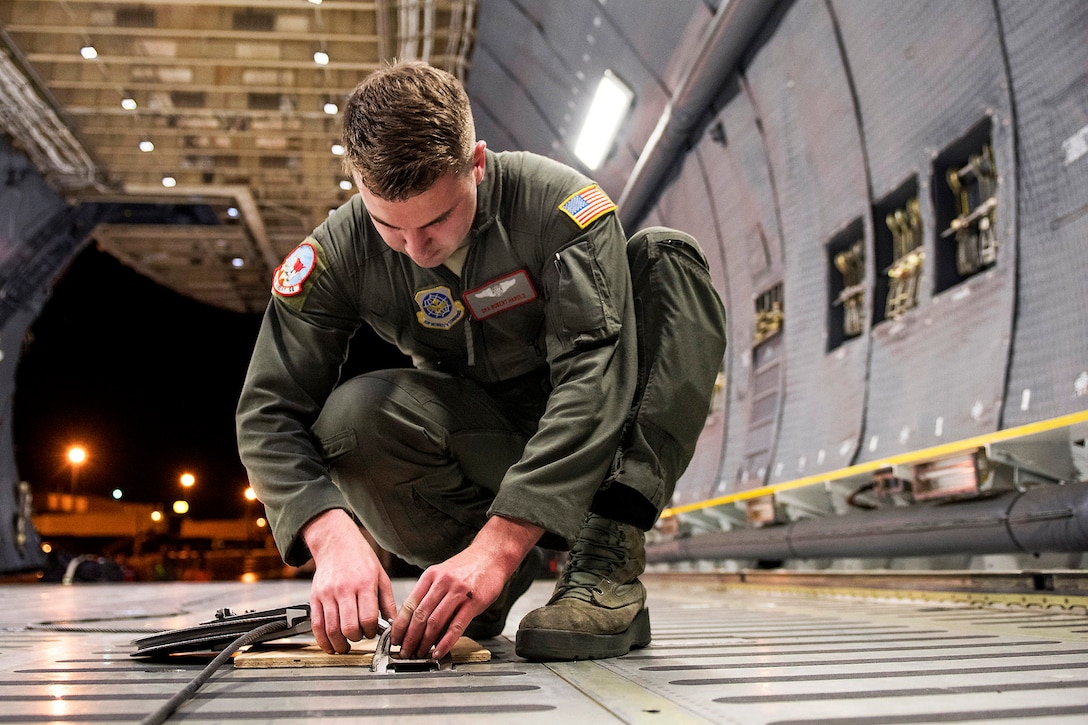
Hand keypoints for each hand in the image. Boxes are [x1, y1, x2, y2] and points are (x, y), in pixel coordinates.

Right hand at [302, 509, 397, 653]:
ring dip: (340, 644)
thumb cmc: (361, 559)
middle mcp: (344, 589)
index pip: (368, 618)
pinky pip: (316, 625)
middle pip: (349, 627)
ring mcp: (327, 594)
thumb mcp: (381, 576)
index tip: (373, 632)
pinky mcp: (315, 597)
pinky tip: (330, 645)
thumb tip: (393, 624)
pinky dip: (322, 640)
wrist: (336, 543)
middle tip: (360, 637)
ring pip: (331, 629)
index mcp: (364, 584)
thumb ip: (388, 601)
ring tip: (346, 646)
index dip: (372, 631)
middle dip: (356, 639)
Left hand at [392, 515, 541, 659]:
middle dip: (409, 638)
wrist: (491, 555)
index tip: (395, 639)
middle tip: (404, 651)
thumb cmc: (467, 566)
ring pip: (435, 622)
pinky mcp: (473, 602)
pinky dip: (445, 642)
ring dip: (425, 642)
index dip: (400, 625)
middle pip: (420, 615)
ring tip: (420, 654)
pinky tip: (439, 652)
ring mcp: (458, 592)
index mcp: (430, 576)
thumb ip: (429, 592)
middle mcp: (442, 582)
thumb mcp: (442, 573)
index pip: (409, 604)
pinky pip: (456, 626)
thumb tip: (415, 618)